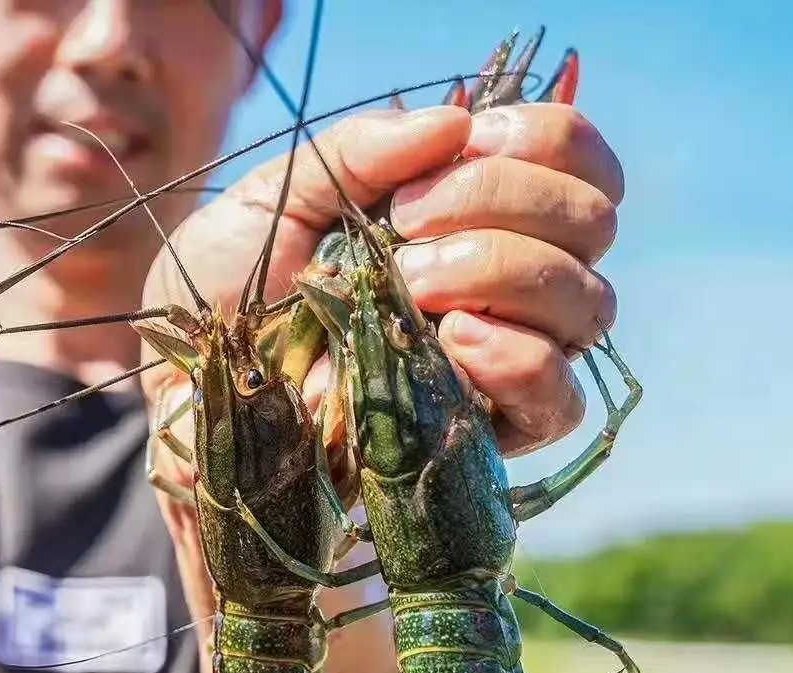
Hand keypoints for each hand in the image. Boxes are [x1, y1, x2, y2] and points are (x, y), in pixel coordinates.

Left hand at [140, 102, 623, 503]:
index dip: (539, 137)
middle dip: (504, 198)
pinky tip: (454, 340)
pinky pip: (563, 398)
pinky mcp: (494, 430)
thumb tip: (455, 121)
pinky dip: (520, 358)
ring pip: (588, 301)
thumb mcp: (282, 195)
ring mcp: (507, 355)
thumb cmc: (234, 291)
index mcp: (472, 210)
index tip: (459, 146)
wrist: (201, 388)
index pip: (575, 157)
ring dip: (500, 271)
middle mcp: (509, 277)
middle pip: (591, 220)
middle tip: (407, 224)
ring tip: (409, 283)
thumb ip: (364, 149)